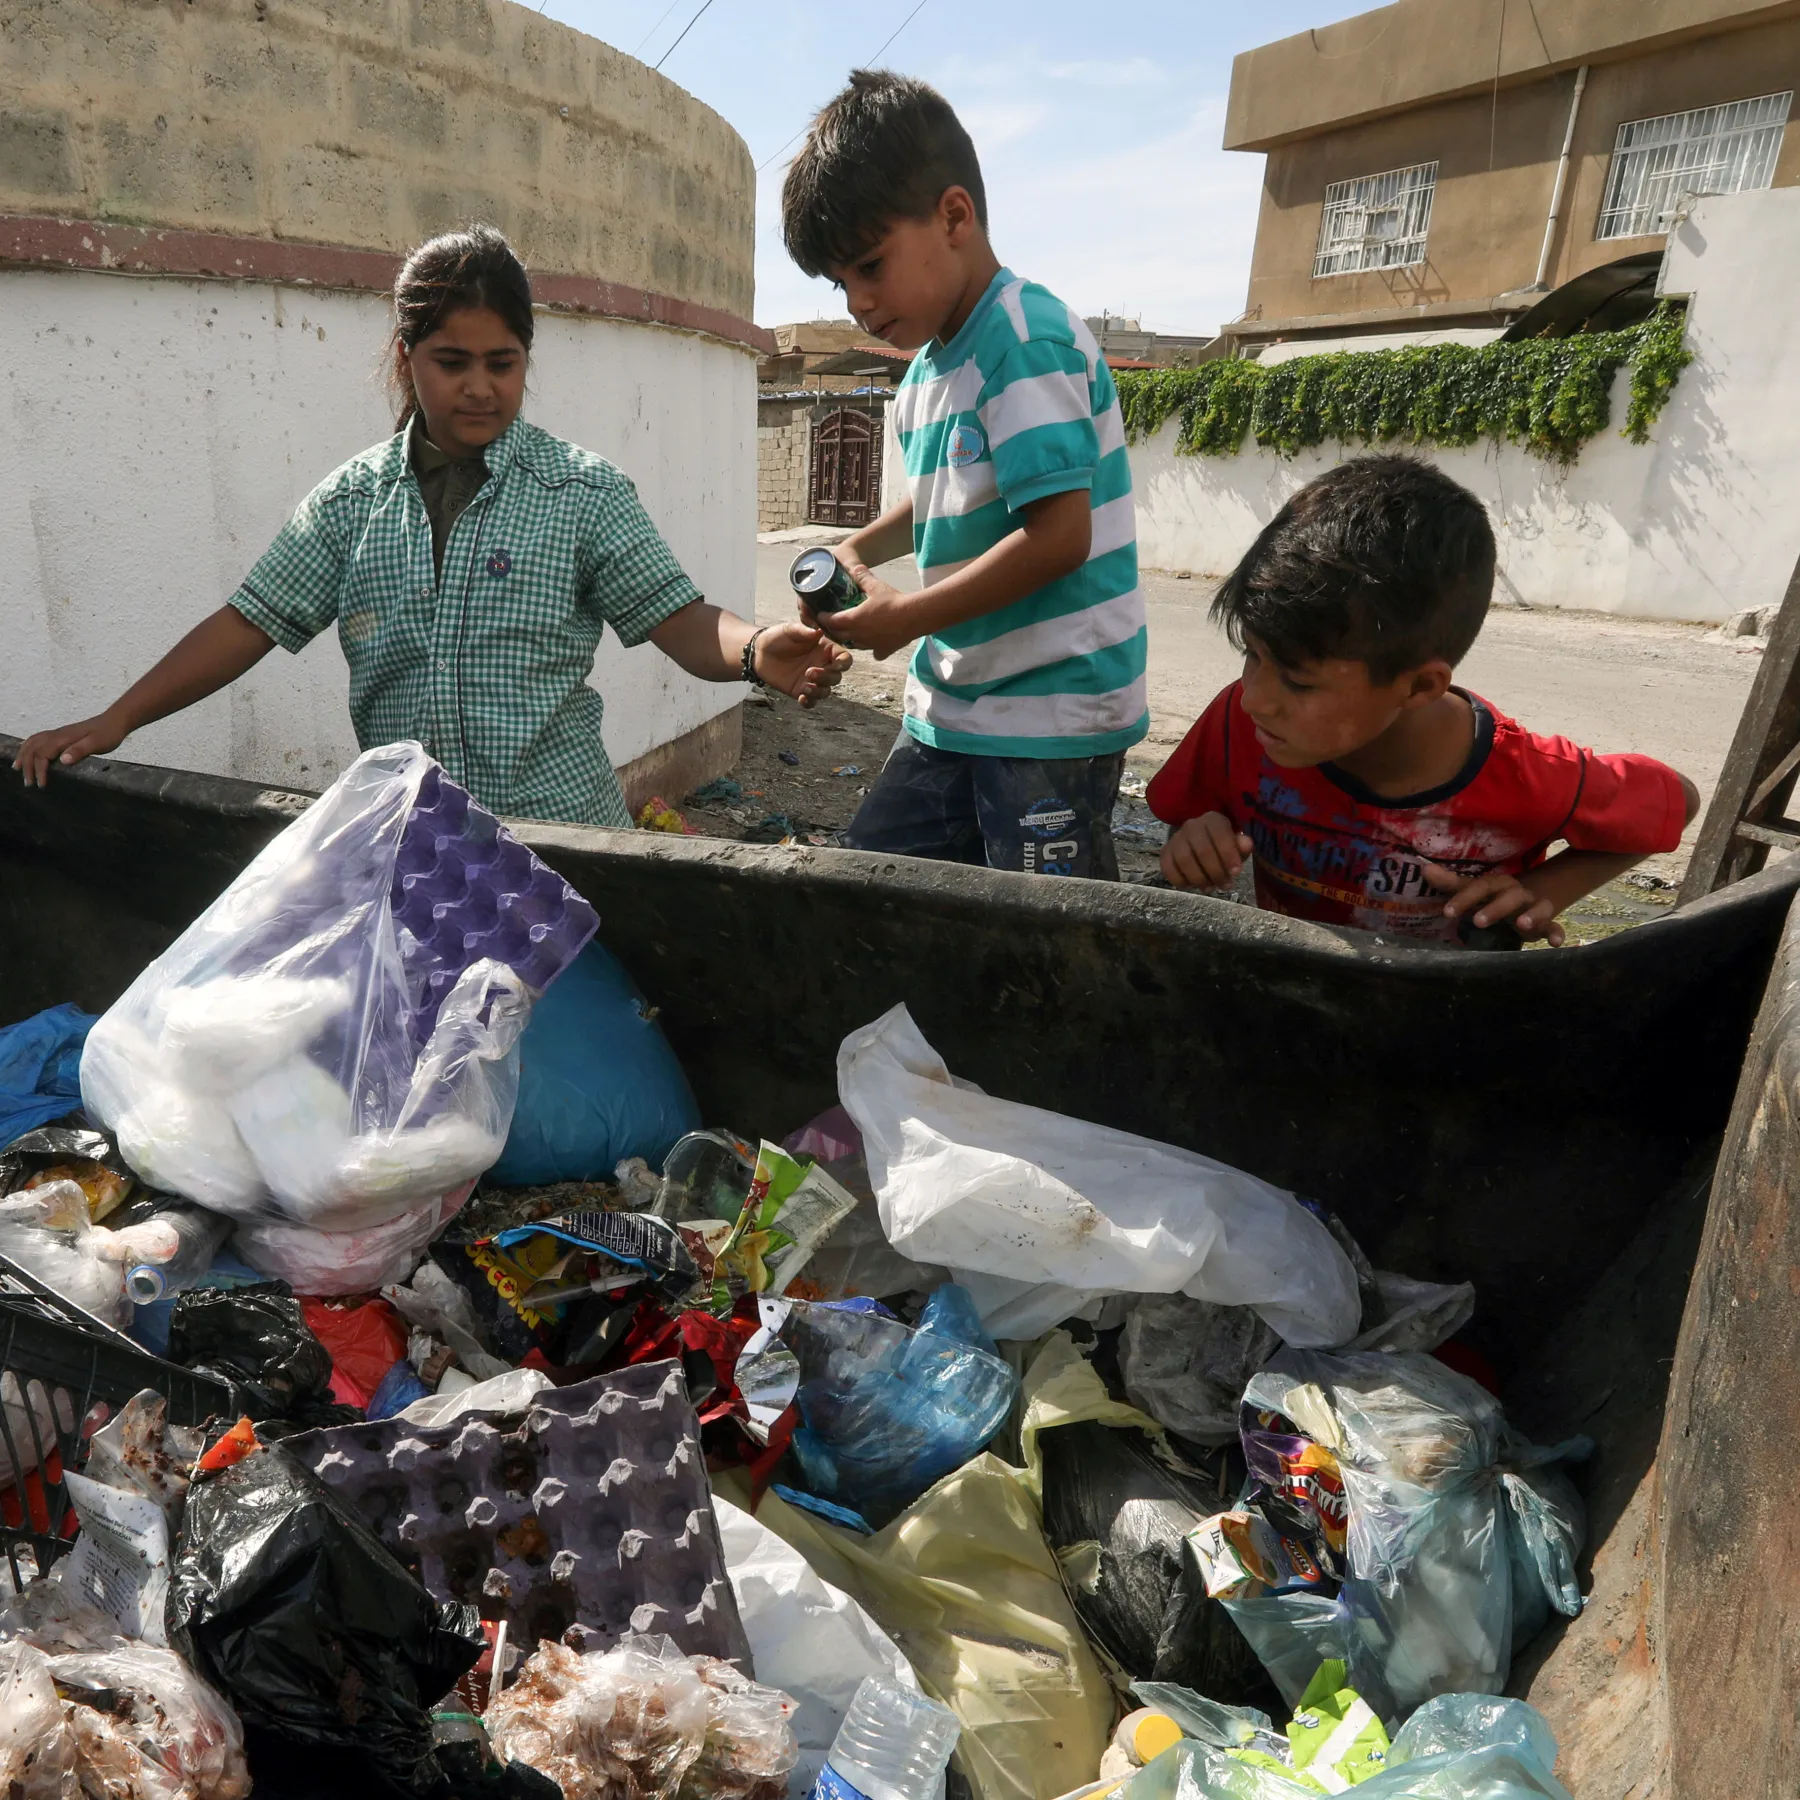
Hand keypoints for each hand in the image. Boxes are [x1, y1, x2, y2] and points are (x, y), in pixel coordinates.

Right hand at [12, 712, 126, 787]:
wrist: (115, 721)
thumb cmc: (108, 734)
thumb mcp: (97, 744)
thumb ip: (80, 751)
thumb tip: (62, 760)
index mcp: (63, 739)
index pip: (43, 755)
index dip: (39, 770)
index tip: (41, 785)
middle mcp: (56, 735)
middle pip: (33, 749)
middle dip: (27, 766)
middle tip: (28, 783)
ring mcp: (58, 733)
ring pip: (33, 742)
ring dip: (23, 755)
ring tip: (17, 768)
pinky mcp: (61, 734)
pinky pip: (38, 739)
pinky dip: (28, 746)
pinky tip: (27, 751)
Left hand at [753, 623, 851, 709]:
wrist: (759, 652)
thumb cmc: (777, 637)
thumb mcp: (790, 630)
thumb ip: (804, 631)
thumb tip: (819, 631)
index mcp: (824, 650)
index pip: (843, 658)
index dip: (843, 663)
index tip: (836, 665)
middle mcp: (822, 666)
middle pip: (836, 677)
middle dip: (826, 678)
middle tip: (809, 673)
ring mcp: (812, 680)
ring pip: (826, 691)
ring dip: (818, 692)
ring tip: (805, 688)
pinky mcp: (800, 690)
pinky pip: (812, 701)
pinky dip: (809, 702)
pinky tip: (801, 698)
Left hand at [802, 561, 917, 659]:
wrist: (914, 616)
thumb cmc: (893, 600)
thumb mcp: (876, 586)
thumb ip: (862, 577)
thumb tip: (855, 567)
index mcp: (853, 620)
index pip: (830, 621)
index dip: (823, 618)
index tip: (820, 614)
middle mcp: (858, 635)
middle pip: (839, 636)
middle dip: (834, 630)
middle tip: (832, 624)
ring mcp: (871, 645)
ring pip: (855, 645)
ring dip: (851, 639)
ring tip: (851, 633)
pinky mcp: (884, 650)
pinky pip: (874, 652)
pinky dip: (873, 648)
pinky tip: (876, 644)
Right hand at [1161, 812, 1252, 889]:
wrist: (1199, 842)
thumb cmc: (1223, 846)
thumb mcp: (1236, 845)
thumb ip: (1242, 845)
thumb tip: (1246, 844)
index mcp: (1213, 820)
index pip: (1219, 833)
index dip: (1228, 854)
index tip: (1236, 873)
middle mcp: (1192, 826)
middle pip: (1202, 850)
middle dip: (1215, 872)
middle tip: (1225, 885)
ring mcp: (1176, 838)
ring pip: (1184, 860)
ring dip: (1199, 878)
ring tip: (1210, 887)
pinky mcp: (1165, 852)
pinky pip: (1168, 868)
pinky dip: (1180, 880)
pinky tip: (1191, 886)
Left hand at [1421, 862, 1565, 946]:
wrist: (1530, 898)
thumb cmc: (1493, 897)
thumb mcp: (1475, 891)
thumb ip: (1451, 884)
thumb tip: (1425, 869)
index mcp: (1497, 884)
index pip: (1480, 887)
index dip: (1464, 898)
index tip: (1447, 912)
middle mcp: (1517, 893)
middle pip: (1509, 896)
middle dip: (1495, 908)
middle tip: (1478, 922)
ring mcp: (1534, 907)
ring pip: (1538, 907)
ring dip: (1533, 915)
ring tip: (1523, 925)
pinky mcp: (1547, 923)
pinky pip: (1556, 925)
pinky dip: (1557, 932)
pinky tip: (1557, 942)